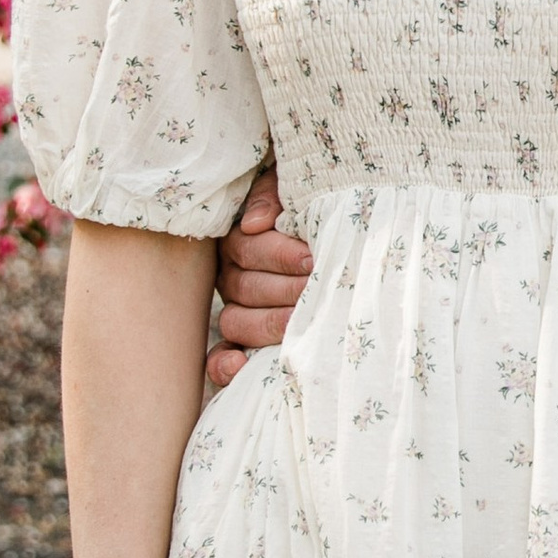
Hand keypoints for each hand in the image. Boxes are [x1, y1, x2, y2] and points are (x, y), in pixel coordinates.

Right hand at [207, 169, 309, 392]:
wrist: (336, 230)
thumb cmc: (315, 210)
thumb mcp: (291, 189)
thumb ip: (272, 196)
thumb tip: (254, 224)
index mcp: (241, 242)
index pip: (248, 249)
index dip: (279, 255)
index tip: (311, 259)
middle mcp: (232, 277)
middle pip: (247, 288)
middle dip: (287, 290)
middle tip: (318, 291)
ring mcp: (235, 310)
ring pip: (238, 321)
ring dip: (269, 324)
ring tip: (301, 323)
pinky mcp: (241, 343)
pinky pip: (220, 359)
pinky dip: (226, 365)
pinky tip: (240, 367)